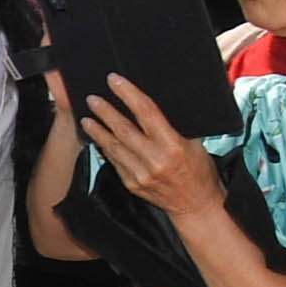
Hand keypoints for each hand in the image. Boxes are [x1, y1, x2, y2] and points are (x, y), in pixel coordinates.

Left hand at [66, 73, 219, 219]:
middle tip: (92, 98)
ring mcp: (140, 173)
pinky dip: (105, 148)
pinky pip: (114, 161)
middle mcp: (154, 159)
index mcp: (172, 145)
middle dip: (105, 111)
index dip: (128, 94)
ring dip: (98, 131)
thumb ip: (173, 126)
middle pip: (123, 129)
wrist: (195, 205)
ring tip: (86, 118)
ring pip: (113, 146)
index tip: (115, 81)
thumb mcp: (194, 143)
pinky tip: (97, 138)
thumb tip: (150, 106)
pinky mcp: (131, 184)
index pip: (146, 112)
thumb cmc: (199, 170)